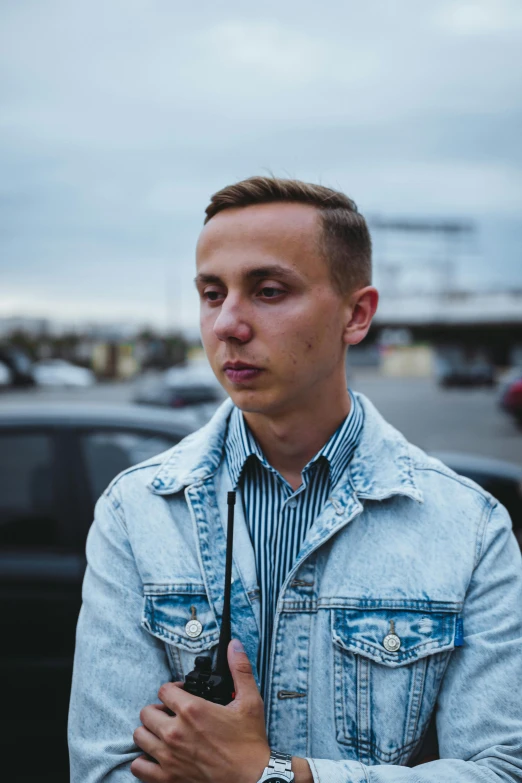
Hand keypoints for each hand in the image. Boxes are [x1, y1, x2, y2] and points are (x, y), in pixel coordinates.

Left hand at [131, 639, 270, 782]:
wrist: (252, 779)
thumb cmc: (250, 743)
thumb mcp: (250, 701)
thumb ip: (240, 669)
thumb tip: (234, 646)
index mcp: (192, 710)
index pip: (163, 690)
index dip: (173, 689)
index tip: (182, 695)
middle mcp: (175, 732)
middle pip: (147, 712)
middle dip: (159, 710)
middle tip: (172, 714)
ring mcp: (169, 757)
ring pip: (139, 736)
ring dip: (150, 732)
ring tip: (164, 732)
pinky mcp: (168, 778)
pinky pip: (138, 766)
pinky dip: (144, 761)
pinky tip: (158, 756)